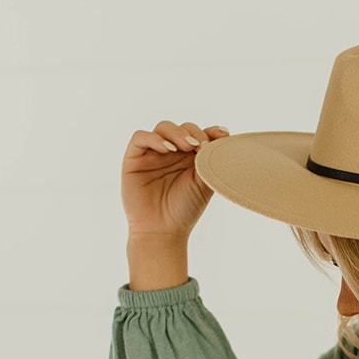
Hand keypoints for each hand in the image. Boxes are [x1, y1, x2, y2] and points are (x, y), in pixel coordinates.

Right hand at [120, 120, 230, 238]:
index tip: (222, 135)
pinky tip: (168, 149)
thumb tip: (224, 137)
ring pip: (163, 127)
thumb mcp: (204, 183)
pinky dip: (154, 139)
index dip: (211, 131)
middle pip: (182, 127)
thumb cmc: (184, 209)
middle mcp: (171, 152)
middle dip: (194, 133)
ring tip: (188, 147)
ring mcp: (152, 153)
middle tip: (201, 146)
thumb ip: (211, 161)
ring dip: (177, 133)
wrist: (163, 231)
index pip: (199, 134)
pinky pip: (140, 137)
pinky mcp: (134, 158)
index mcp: (189, 157)